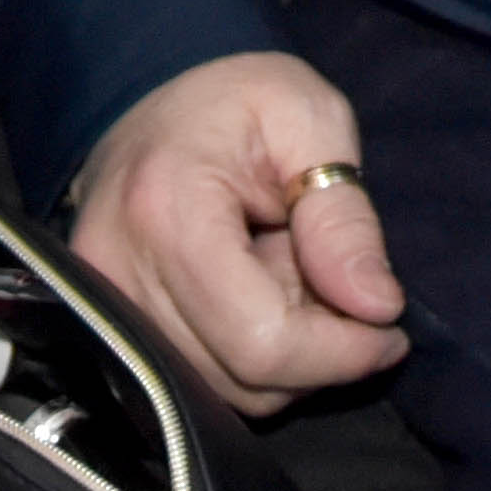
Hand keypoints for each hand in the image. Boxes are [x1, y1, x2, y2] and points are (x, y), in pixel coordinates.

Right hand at [63, 52, 409, 415]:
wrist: (151, 97)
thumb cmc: (237, 100)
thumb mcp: (311, 121)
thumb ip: (343, 216)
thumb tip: (376, 307)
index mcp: (167, 209)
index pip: (262, 342)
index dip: (341, 351)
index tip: (388, 322)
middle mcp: (117, 270)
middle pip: (245, 378)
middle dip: (317, 350)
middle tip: (339, 281)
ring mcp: (103, 304)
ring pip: (225, 392)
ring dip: (283, 353)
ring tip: (290, 274)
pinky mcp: (104, 325)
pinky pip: (200, 379)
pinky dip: (247, 356)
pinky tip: (258, 296)